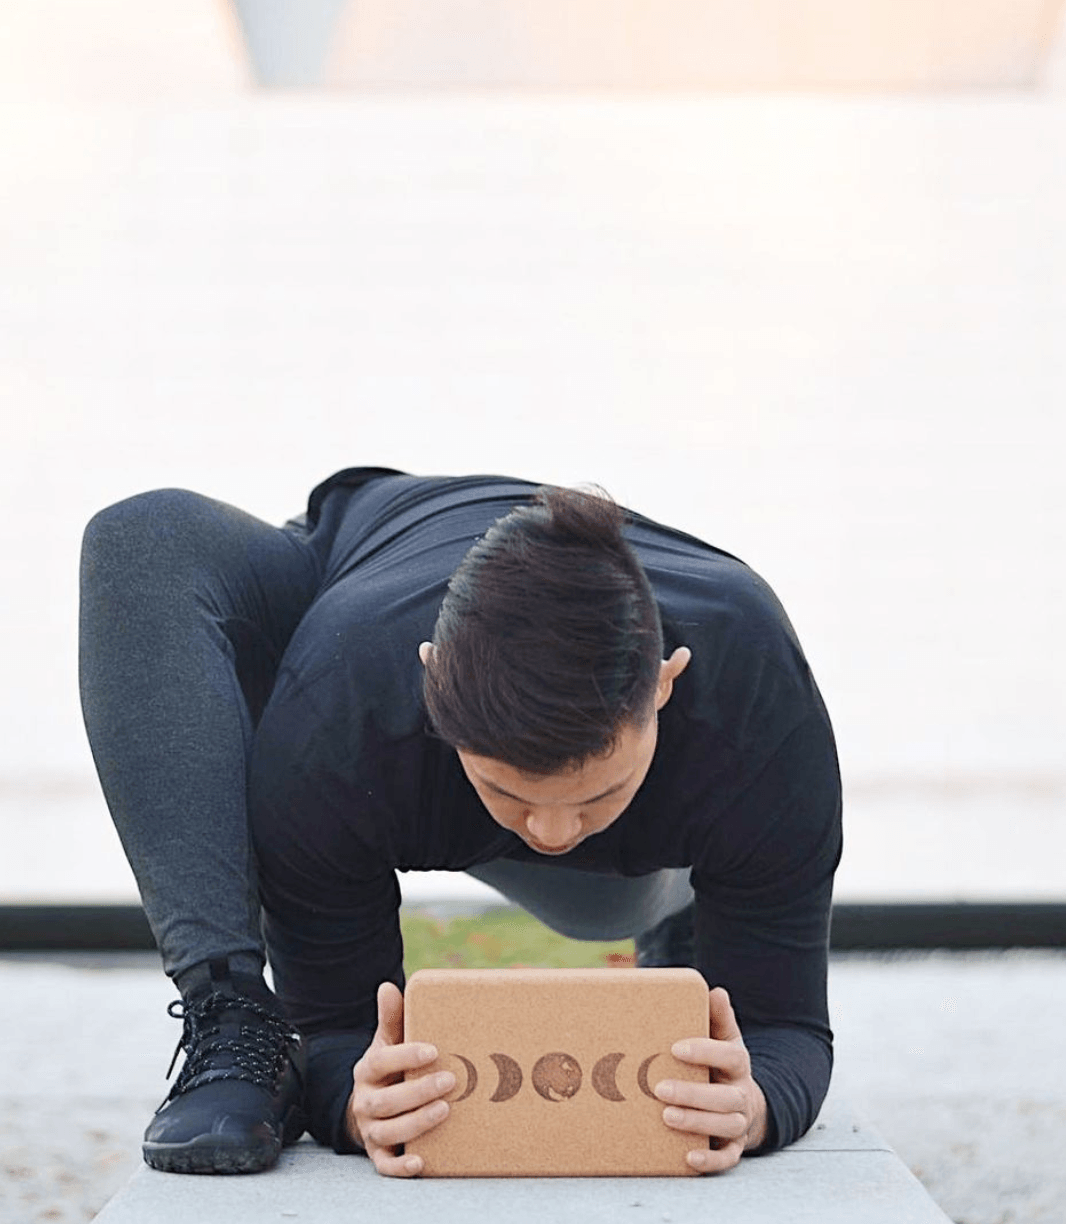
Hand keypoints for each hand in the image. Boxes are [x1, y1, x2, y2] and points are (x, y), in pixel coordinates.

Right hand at [345, 981, 454, 1176]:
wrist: (371, 1104)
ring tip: (444, 1110)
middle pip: (384, 1101)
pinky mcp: (378, 1152)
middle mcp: (365, 1100)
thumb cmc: (389, 1068)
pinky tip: (421, 1161)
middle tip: (450, 1081)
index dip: (405, 1056)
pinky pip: (385, 1164)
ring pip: (386, 1131)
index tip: (433, 1050)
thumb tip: (388, 987)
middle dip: (418, 1092)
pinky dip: (400, 1166)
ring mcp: (370, 1128)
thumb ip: (392, 1017)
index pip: (381, 1062)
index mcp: (368, 1069)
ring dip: (415, 1123)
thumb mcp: (388, 1042)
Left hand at [653, 986, 767, 1173]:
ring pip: (726, 1126)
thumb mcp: (724, 1039)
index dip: (705, 1052)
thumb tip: (715, 991)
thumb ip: (718, 1018)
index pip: (730, 1057)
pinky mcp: (734, 1147)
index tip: (676, 1048)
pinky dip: (711, 1161)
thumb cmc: (722, 1065)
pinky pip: (728, 1158)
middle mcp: (741, 1094)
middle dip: (693, 1094)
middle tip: (660, 1088)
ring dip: (697, 1122)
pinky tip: (689, 1158)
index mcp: (738, 1064)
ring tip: (667, 1117)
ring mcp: (740, 1122)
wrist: (743, 1101)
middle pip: (726, 1097)